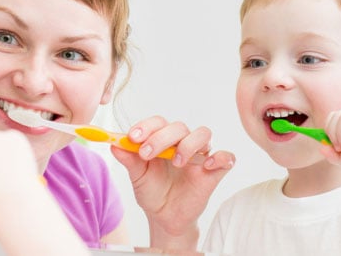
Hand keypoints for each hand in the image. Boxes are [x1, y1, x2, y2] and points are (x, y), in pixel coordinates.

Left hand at [110, 116, 234, 250]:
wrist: (165, 217)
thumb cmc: (152, 192)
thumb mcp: (137, 176)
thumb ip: (128, 159)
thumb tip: (114, 144)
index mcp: (162, 139)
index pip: (158, 122)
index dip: (146, 126)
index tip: (132, 137)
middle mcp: (182, 142)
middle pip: (179, 127)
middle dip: (161, 137)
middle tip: (147, 153)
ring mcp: (200, 155)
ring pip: (203, 134)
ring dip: (188, 144)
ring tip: (177, 162)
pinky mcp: (214, 171)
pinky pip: (226, 157)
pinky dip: (220, 157)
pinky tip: (206, 165)